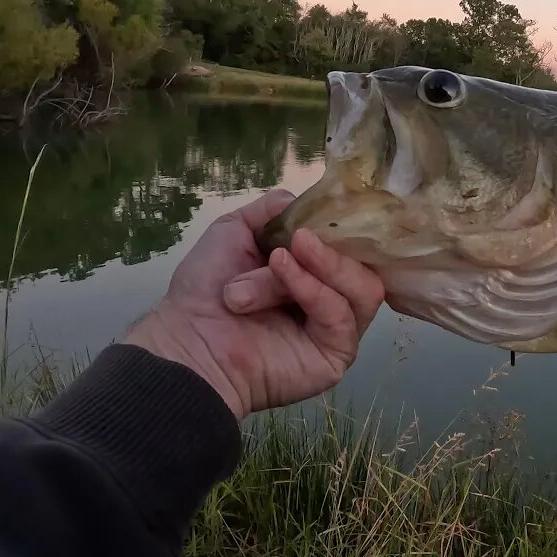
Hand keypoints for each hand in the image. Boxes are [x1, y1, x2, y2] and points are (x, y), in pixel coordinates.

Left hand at [126, 189, 385, 419]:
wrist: (189, 338)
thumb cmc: (207, 288)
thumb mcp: (235, 230)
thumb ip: (275, 211)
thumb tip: (310, 201)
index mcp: (317, 275)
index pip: (357, 249)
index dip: (350, 231)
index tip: (326, 215)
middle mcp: (334, 301)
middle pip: (367, 268)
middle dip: (332, 250)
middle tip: (298, 239)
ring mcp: (339, 330)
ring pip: (364, 290)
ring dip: (322, 268)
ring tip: (279, 259)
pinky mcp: (337, 356)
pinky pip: (341, 317)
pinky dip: (313, 291)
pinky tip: (283, 274)